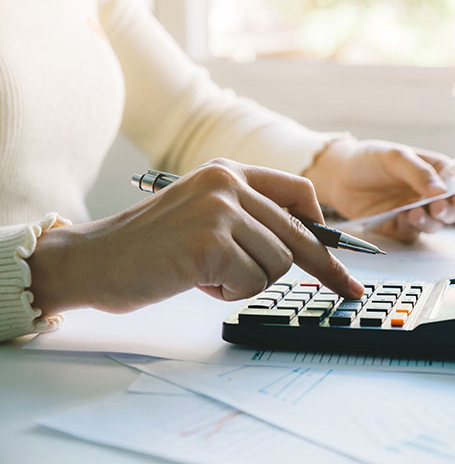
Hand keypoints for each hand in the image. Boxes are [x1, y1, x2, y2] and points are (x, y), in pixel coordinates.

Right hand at [29, 158, 363, 315]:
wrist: (94, 260)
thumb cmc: (150, 247)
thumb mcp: (204, 214)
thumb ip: (248, 218)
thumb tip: (303, 242)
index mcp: (228, 170)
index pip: (298, 194)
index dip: (324, 230)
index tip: (342, 259)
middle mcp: (227, 182)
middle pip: (298, 234)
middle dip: (324, 268)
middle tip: (350, 291)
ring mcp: (219, 209)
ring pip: (277, 263)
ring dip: (248, 281)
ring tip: (208, 274)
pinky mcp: (210, 242)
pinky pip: (251, 282)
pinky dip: (229, 292)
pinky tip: (196, 280)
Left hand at [304, 137, 454, 242]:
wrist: (337, 176)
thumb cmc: (367, 159)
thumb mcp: (395, 157)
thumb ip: (418, 173)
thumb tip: (442, 191)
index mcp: (434, 172)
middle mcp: (427, 194)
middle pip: (452, 209)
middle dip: (448, 211)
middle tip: (437, 208)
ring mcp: (414, 211)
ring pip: (434, 225)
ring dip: (429, 222)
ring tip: (414, 213)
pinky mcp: (397, 225)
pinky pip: (412, 233)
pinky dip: (410, 230)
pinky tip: (401, 219)